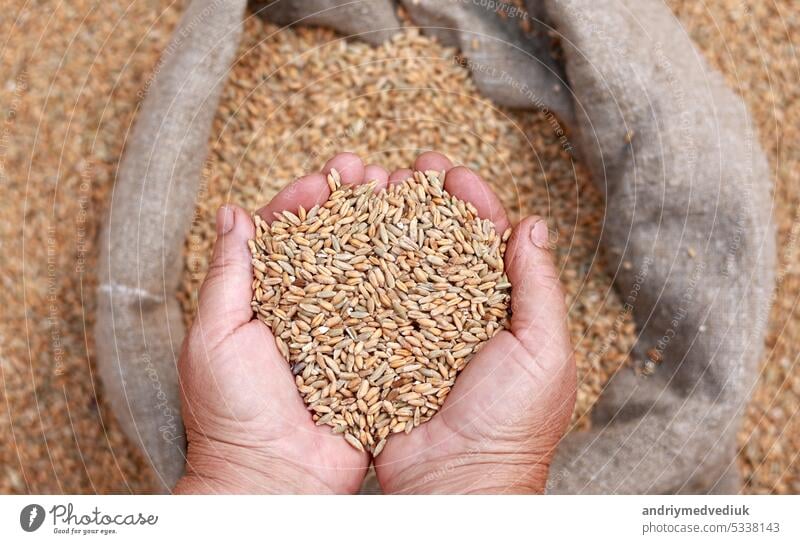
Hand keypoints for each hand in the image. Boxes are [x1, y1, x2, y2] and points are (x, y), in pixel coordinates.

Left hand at [174, 154, 378, 493]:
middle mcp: (307, 311)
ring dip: (384, 232)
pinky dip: (409, 282)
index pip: (286, 237)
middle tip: (374, 173)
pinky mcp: (374, 357)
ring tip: (404, 196)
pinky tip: (427, 252)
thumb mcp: (214, 336)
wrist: (273, 479)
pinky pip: (393, 314)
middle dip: (353, 205)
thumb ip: (227, 274)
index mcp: (264, 301)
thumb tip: (233, 214)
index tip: (326, 177)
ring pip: (367, 271)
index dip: (306, 202)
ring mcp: (345, 332)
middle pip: (334, 245)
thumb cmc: (231, 413)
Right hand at [373, 152, 576, 493]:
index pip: (485, 241)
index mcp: (500, 310)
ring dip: (386, 224)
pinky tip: (342, 239)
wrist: (457, 484)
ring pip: (399, 265)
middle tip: (406, 169)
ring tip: (370, 189)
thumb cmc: (511, 424)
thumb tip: (533, 224)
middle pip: (437, 244)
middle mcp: (456, 315)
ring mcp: (414, 331)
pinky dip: (355, 269)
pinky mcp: (379, 350)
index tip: (449, 173)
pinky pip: (366, 303)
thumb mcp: (544, 351)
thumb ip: (539, 287)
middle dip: (422, 202)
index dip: (469, 203)